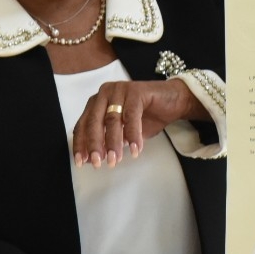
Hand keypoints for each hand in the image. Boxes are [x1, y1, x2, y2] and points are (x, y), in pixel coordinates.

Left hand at [73, 79, 206, 167]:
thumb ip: (108, 141)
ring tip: (116, 160)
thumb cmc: (147, 116)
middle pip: (94, 122)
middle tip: (98, 163)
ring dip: (113, 142)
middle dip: (95, 145)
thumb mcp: (123, 132)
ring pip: (112, 119)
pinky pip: (131, 116)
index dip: (81, 144)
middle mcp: (105, 93)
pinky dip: (132, 135)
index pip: (83, 125)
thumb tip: (93, 159)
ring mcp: (120, 90)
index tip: (82, 162)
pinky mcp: (136, 91)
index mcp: (97, 103)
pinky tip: (135, 149)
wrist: (174, 101)